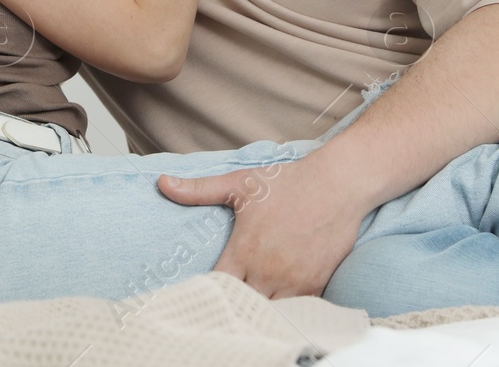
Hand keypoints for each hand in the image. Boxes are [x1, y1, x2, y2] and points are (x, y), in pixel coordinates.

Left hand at [157, 154, 365, 298]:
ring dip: (257, 313)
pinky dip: (284, 314)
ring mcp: (292, 281)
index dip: (205, 295)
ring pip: (267, 314)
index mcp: (244, 250)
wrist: (337, 185)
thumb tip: (162, 183)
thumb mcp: (240, 183)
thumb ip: (198, 190)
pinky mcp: (315, 286)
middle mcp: (266, 271)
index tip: (199, 297)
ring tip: (246, 310)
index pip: (215, 288)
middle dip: (230, 308)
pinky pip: (295, 313)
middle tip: (222, 307)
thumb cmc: (288, 183)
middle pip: (240, 307)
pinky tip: (274, 310)